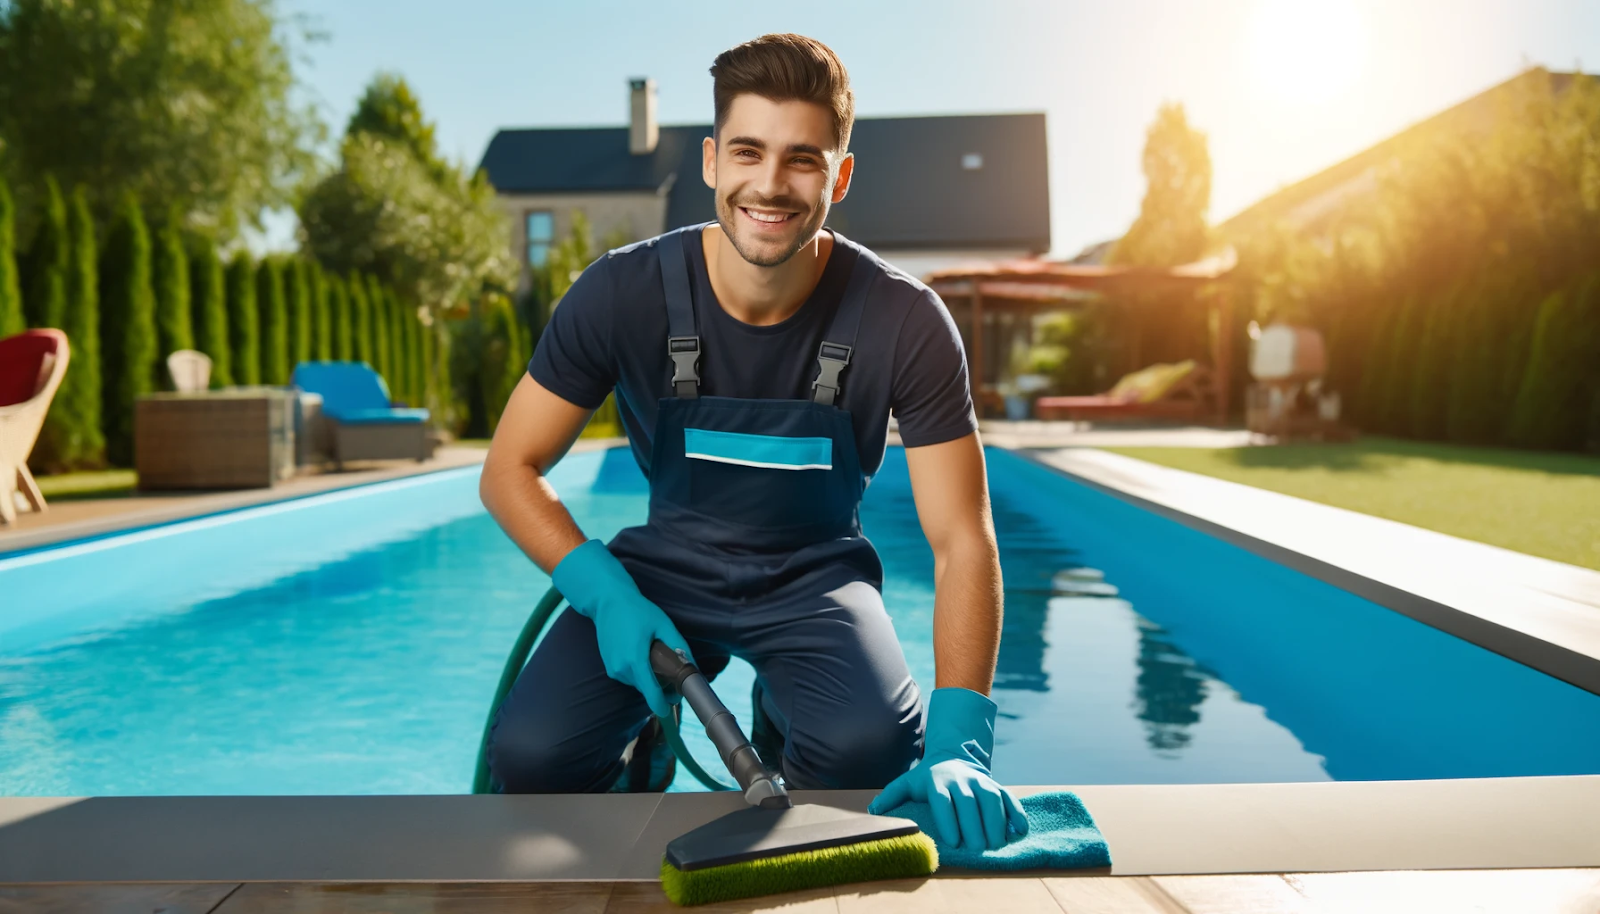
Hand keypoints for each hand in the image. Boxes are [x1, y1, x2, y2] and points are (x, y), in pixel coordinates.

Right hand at [552, 539, 693, 718]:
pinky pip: (630, 677)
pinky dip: (639, 672)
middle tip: (675, 671)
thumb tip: (694, 666)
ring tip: (656, 656)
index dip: (662, 705)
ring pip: (639, 684)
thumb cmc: (637, 611)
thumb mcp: (663, 625)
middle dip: (661, 686)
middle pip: (648, 689)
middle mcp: (622, 669)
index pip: (650, 693)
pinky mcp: (610, 668)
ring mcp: (613, 670)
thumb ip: (679, 647)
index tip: (670, 711)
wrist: (607, 602)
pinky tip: (643, 654)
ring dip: (650, 678)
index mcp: (635, 660)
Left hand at [868, 687, 1028, 851]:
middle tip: (978, 848)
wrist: (952, 756)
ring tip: (997, 844)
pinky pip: (1008, 796)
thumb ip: (891, 796)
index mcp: (937, 781)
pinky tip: (1020, 830)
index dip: (949, 820)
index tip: (954, 841)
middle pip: (969, 801)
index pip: (943, 800)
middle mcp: (960, 779)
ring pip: (991, 797)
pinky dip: (1016, 812)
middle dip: (974, 825)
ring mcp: (980, 780)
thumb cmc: (926, 778)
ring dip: (997, 821)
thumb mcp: (907, 783)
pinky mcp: (995, 784)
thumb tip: (873, 811)